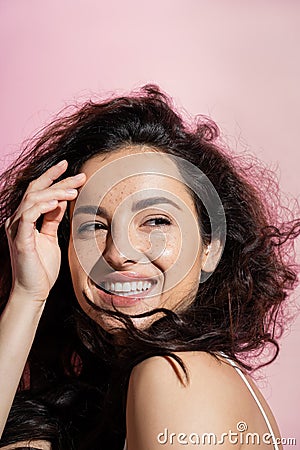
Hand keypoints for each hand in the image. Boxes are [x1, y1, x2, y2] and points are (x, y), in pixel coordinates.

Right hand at [5, 160, 85, 302]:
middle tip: (80, 176)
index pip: (38, 190)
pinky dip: (43, 206)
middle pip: (36, 190)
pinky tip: (58, 202)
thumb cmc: (42, 267)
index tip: (69, 167)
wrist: (34, 291)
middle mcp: (18, 219)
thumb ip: (53, 219)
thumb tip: (61, 201)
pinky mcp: (20, 239)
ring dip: (55, 191)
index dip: (52, 176)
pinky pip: (28, 215)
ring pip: (33, 199)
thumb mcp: (50, 237)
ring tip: (75, 191)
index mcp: (26, 218)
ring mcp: (17, 228)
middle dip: (58, 179)